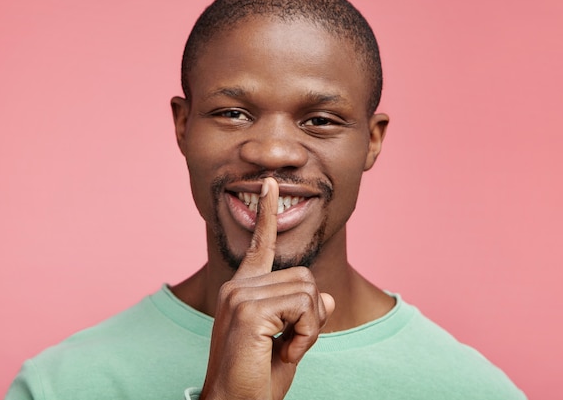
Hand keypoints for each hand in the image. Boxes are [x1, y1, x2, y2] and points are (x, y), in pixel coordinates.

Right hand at [200, 177, 334, 399]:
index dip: (268, 213)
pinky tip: (283, 350)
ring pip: (308, 291)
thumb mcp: (291, 341)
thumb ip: (305, 315)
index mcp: (243, 288)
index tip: (272, 184)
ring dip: (308, 327)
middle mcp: (238, 286)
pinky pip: (304, 307)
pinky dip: (305, 334)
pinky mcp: (248, 310)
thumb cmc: (257, 378)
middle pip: (304, 276)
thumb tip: (325, 297)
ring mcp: (240, 295)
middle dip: (310, 314)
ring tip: (283, 348)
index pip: (260, 245)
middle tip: (290, 342)